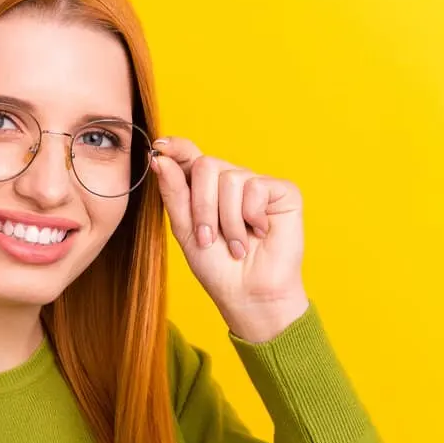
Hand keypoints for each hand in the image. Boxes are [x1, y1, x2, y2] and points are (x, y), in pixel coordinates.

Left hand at [150, 137, 309, 342]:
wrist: (248, 294)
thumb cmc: (217, 267)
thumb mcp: (185, 230)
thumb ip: (174, 194)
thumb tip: (161, 159)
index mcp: (206, 188)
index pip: (190, 155)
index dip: (177, 147)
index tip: (160, 148)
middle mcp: (232, 180)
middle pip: (206, 165)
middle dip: (202, 207)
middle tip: (208, 238)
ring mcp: (257, 184)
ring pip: (230, 179)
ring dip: (228, 220)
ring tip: (236, 244)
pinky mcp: (283, 192)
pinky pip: (256, 187)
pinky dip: (251, 216)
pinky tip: (259, 233)